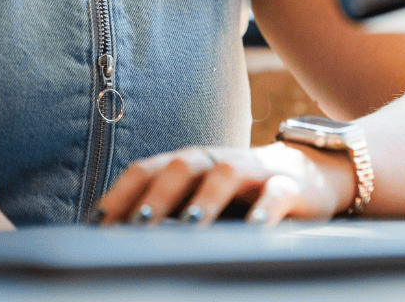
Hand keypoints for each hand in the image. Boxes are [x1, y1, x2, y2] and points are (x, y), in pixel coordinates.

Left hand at [96, 142, 357, 226]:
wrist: (306, 175)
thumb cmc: (238, 197)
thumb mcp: (200, 202)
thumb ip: (166, 216)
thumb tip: (116, 243)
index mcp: (188, 164)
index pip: (146, 170)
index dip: (120, 194)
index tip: (97, 224)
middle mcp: (215, 161)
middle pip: (181, 166)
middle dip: (157, 195)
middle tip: (137, 226)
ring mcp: (253, 171)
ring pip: (225, 174)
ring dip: (205, 198)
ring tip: (190, 225)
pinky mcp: (289, 186)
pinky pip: (277, 194)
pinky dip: (265, 209)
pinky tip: (256, 229)